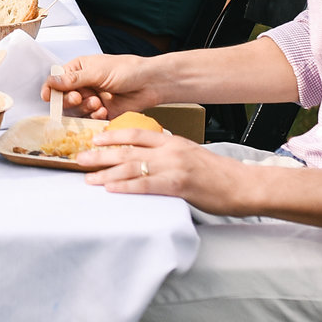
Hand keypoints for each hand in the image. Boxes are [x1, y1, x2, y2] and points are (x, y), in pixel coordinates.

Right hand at [41, 53, 165, 118]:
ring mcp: (91, 100)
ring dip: (84, 108)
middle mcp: (82, 85)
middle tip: (79, 97)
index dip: (50, 89)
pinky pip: (89, 120)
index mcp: (78, 70)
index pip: (56, 80)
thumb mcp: (97, 71)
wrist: (150, 84)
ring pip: (76, 111)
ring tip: (98, 103)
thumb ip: (73, 79)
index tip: (49, 97)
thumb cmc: (126, 70)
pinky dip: (95, 116)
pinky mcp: (101, 113)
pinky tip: (104, 110)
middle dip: (70, 100)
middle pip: (63, 98)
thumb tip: (51, 82)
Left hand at [79, 128, 252, 213]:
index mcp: (172, 141)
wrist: (242, 185)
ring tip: (87, 177)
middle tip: (80, 157)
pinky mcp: (178, 185)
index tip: (94, 138)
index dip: (112, 135)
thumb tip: (148, 158)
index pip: (136, 133)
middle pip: (128, 150)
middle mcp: (170, 150)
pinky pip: (146, 185)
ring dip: (106, 172)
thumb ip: (169, 153)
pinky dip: (125, 187)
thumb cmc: (217, 174)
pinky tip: (110, 188)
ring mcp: (173, 167)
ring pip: (132, 167)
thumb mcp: (191, 154)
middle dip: (101, 154)